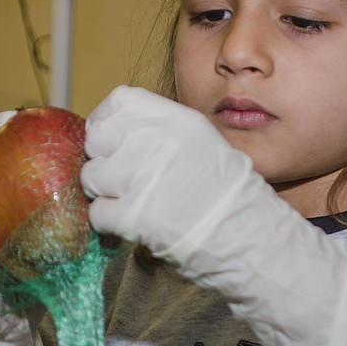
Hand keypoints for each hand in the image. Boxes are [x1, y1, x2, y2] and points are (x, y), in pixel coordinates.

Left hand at [82, 86, 346, 345]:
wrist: (253, 243)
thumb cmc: (231, 196)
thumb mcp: (206, 145)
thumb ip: (164, 133)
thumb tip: (117, 132)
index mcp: (180, 121)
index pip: (118, 102)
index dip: (108, 122)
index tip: (113, 141)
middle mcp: (160, 141)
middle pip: (98, 138)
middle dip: (104, 160)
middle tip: (122, 179)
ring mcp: (146, 178)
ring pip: (93, 176)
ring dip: (106, 193)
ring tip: (134, 203)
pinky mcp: (135, 215)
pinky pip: (99, 213)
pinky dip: (110, 223)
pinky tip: (134, 225)